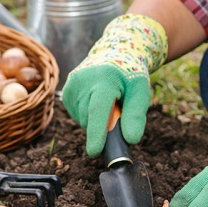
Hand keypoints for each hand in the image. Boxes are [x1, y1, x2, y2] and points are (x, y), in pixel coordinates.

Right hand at [61, 13, 167, 156]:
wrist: (115, 55)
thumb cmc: (130, 76)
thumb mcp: (141, 92)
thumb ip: (136, 115)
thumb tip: (131, 139)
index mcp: (105, 79)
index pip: (98, 110)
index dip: (97, 133)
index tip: (94, 152)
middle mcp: (84, 80)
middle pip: (91, 119)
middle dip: (104, 126)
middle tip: (117, 109)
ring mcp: (72, 85)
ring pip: (83, 120)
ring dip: (96, 120)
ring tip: (107, 101)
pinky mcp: (66, 91)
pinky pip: (77, 115)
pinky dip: (88, 114)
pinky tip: (96, 100)